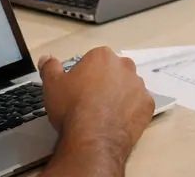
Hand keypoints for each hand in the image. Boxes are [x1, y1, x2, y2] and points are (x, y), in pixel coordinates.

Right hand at [39, 48, 153, 153]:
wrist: (93, 137)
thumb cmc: (71, 107)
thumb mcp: (52, 85)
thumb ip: (50, 67)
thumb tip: (46, 58)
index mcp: (103, 56)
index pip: (94, 60)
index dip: (85, 75)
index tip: (78, 89)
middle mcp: (125, 66)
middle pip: (114, 71)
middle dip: (104, 82)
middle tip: (90, 101)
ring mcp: (139, 85)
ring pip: (128, 87)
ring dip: (119, 96)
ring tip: (103, 114)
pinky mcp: (148, 104)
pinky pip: (138, 104)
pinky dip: (130, 111)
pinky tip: (116, 121)